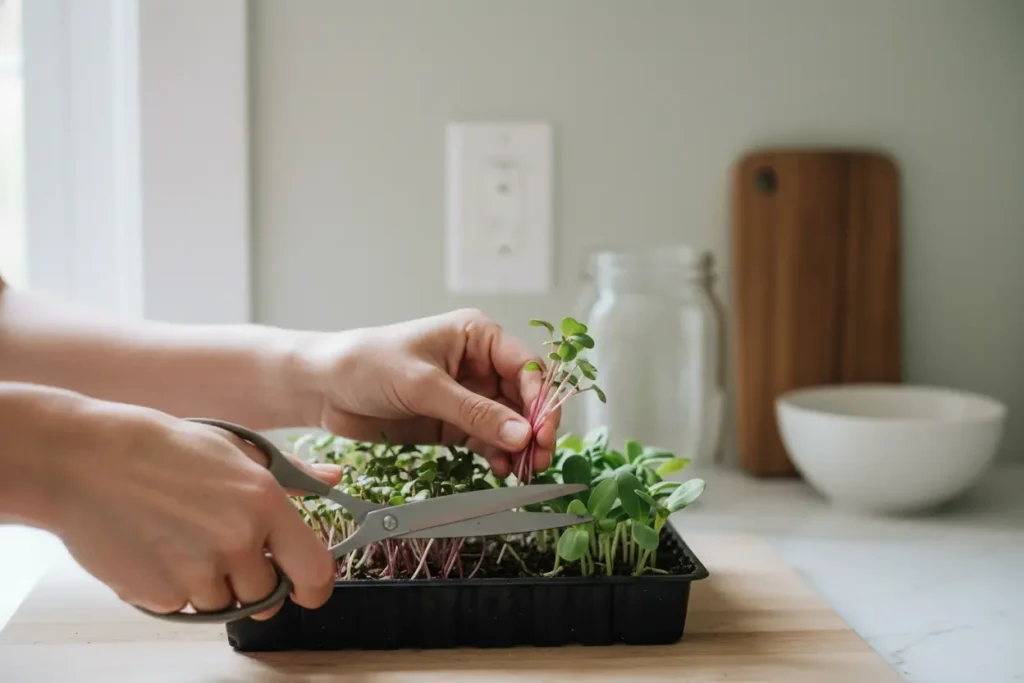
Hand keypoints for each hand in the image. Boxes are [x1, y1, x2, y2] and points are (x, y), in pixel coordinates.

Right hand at [50, 401, 341, 619]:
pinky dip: (175, 589)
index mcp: (264, 502)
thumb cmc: (158, 449)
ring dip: (211, 586)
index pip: (313, 571)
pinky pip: (184, 608)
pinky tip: (158, 550)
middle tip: (222, 549)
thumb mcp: (235, 449)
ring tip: (184, 541)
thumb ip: (291, 474)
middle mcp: (237, 540)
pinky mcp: (161, 594)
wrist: (84, 460)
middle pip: (266, 596)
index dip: (313, 587)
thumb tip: (332, 478)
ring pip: (223, 605)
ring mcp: (198, 572)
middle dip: (251, 582)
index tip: (305, 588)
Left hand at [297, 308, 559, 477]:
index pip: (526, 367)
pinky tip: (501, 471)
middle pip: (524, 398)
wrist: (323, 387)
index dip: (541, 400)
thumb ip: (474, 412)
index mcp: (477, 336)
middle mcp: (479, 364)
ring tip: (523, 472)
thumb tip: (520, 434)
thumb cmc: (367, 365)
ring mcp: (468, 395)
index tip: (542, 432)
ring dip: (519, 447)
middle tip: (539, 459)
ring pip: (510, 423)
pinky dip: (498, 456)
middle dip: (535, 429)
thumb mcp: (423, 386)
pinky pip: (487, 440)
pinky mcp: (454, 423)